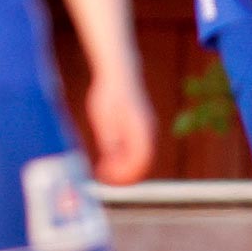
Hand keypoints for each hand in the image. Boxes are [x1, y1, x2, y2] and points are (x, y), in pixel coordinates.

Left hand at [85, 71, 154, 185]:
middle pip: (142, 164)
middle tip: (102, 176)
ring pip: (141, 160)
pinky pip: (138, 152)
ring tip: (103, 168)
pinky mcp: (143, 130)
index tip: (104, 176)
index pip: (139, 162)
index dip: (122, 174)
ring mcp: (148, 131)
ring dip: (124, 168)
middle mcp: (149, 132)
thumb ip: (110, 140)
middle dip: (123, 174)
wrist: (120, 74)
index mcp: (141, 129)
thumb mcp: (103, 118)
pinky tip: (109, 158)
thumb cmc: (109, 94)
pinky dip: (126, 159)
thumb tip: (111, 162)